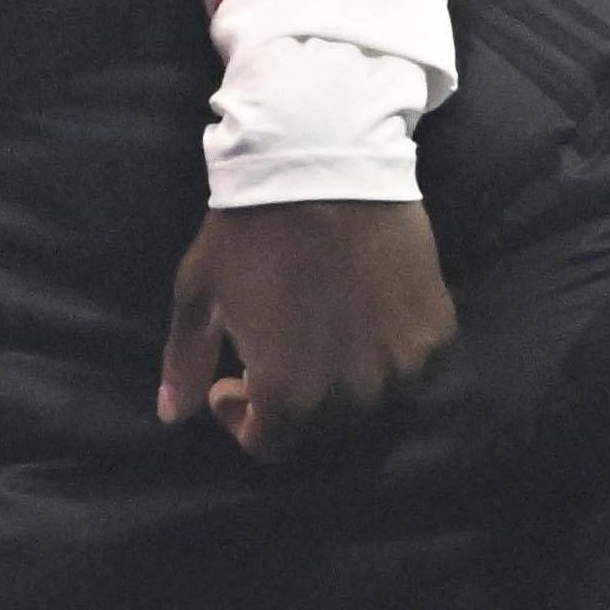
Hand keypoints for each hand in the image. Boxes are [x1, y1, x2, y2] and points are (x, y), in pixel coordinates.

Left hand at [159, 199, 455, 459]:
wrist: (322, 165)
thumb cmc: (248, 231)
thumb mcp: (199, 294)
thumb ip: (187, 362)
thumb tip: (173, 416)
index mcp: (288, 394)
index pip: (270, 444)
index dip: (242, 418)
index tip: (233, 378)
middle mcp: (352, 394)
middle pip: (321, 424)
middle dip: (292, 397)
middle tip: (279, 348)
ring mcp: (402, 364)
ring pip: (370, 396)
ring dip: (342, 376)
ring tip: (324, 329)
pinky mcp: (436, 331)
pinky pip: (408, 361)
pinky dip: (386, 348)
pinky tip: (365, 309)